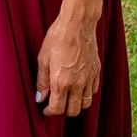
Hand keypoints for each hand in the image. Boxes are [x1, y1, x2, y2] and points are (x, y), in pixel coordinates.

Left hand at [35, 2, 101, 117]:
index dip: (49, 113)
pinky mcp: (96, 71)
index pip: (57, 109)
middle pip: (73, 111)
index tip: (45, 110)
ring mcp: (89, 78)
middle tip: (56, 104)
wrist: (77, 23)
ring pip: (86, 103)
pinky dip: (86, 93)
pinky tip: (78, 86)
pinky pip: (93, 90)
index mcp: (62, 82)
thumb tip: (39, 98)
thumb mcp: (43, 59)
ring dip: (76, 104)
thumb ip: (42, 82)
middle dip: (63, 111)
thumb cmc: (57, 38)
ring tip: (68, 97)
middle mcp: (78, 84)